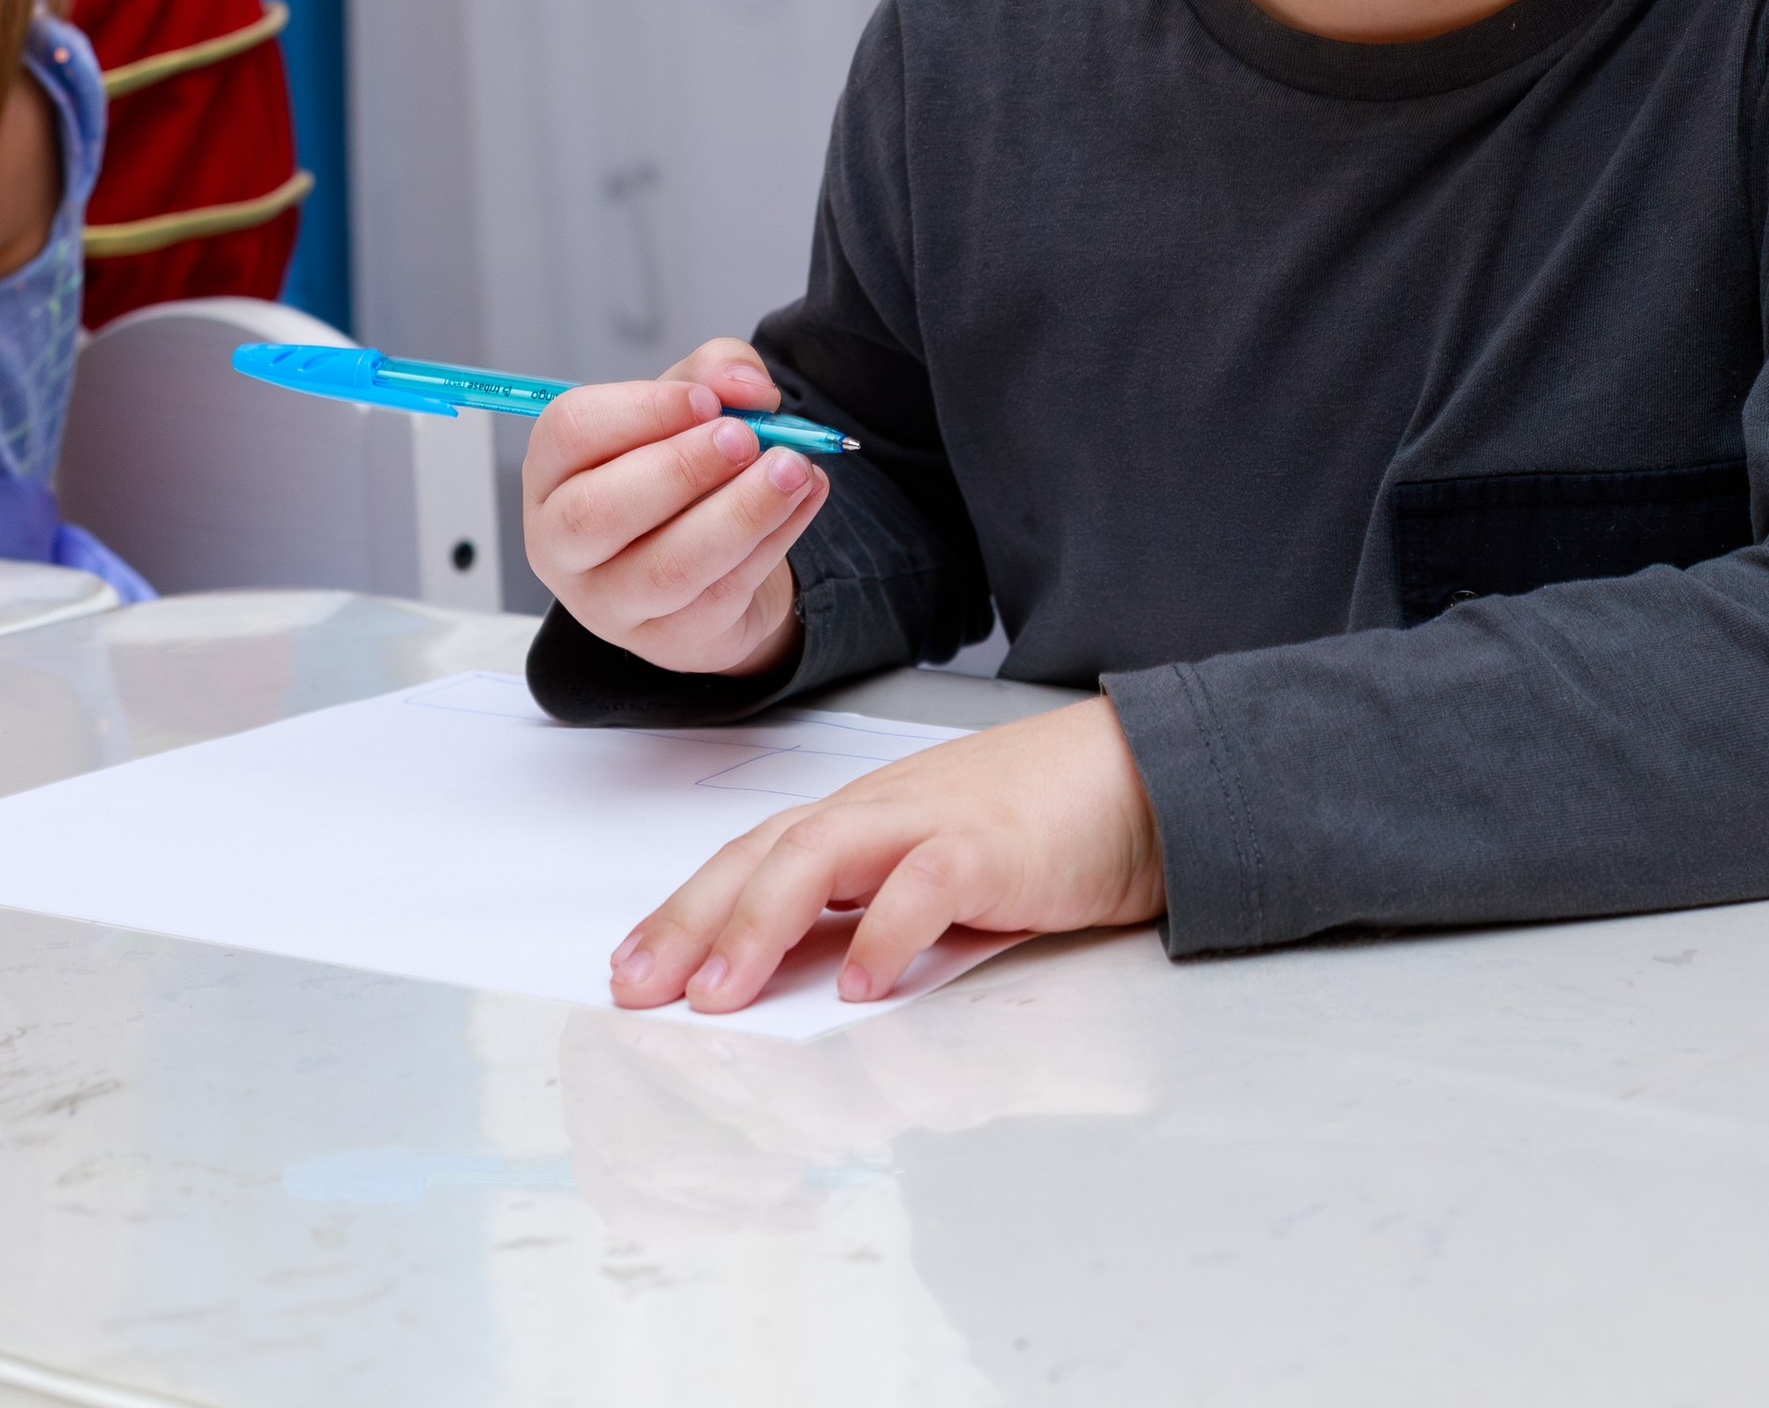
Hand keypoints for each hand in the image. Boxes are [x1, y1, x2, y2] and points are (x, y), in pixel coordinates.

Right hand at [522, 339, 829, 679]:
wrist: (708, 558)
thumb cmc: (677, 471)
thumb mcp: (687, 405)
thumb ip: (713, 374)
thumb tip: (748, 388)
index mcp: (553, 471)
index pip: (570, 433)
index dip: (643, 410)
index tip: (707, 400)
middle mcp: (562, 543)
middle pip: (599, 512)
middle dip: (682, 468)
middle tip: (746, 437)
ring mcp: (610, 603)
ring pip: (668, 567)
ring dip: (742, 512)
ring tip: (794, 468)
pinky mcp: (668, 641)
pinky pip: (722, 593)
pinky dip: (775, 539)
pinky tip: (805, 498)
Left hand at [609, 695, 1166, 1011]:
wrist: (1138, 773)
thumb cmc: (1039, 824)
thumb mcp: (935, 870)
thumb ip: (871, 912)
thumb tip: (808, 983)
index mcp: (863, 817)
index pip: (753, 856)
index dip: (685, 908)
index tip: (630, 966)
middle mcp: (883, 810)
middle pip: (766, 853)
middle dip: (691, 920)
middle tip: (638, 988)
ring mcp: (934, 821)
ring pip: (823, 853)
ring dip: (762, 924)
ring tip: (720, 993)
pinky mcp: (994, 847)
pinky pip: (928, 882)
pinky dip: (887, 931)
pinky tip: (861, 985)